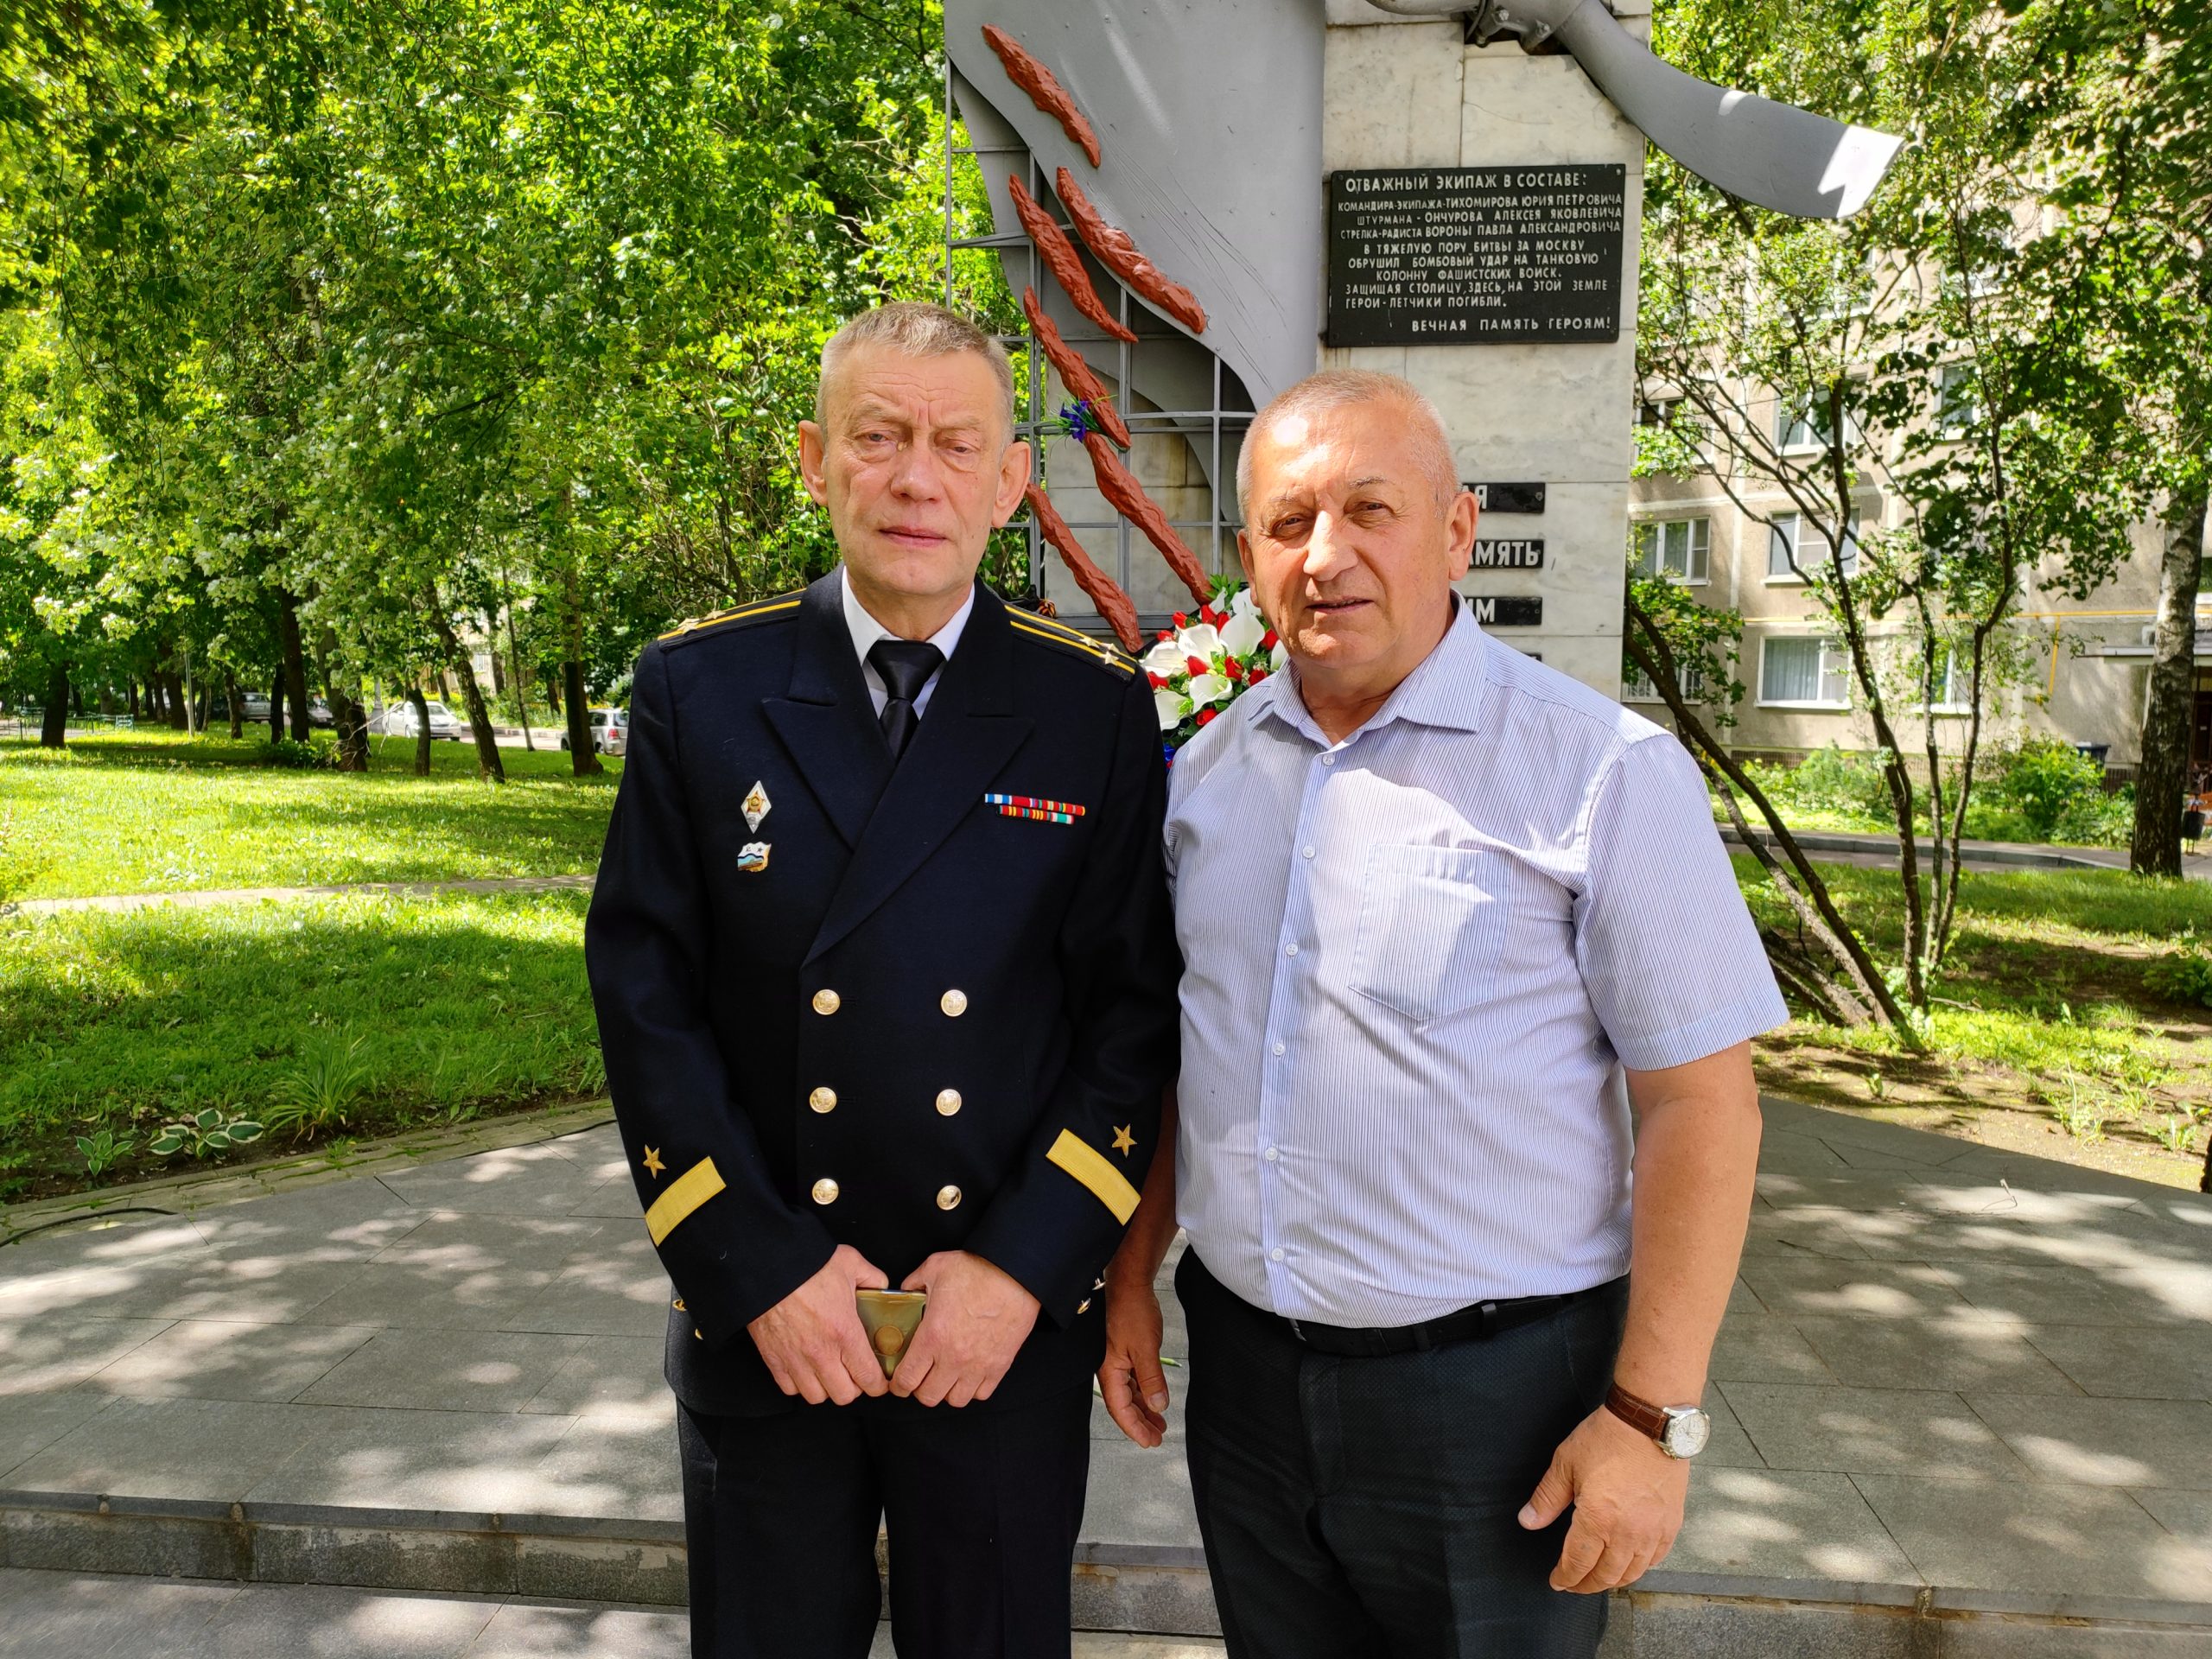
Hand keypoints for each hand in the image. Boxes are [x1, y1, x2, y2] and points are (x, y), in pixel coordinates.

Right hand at [746, 1244, 890, 1405]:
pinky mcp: (773, 1359)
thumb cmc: (806, 1265)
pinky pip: (789, 1388)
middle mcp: (821, 1352)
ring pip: (816, 1397)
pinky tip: (805, 1368)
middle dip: (853, 1387)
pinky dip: (799, 1384)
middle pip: (844, 1396)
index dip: (878, 1384)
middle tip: (854, 1373)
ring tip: (829, 1372)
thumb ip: (872, 1277)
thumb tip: (881, 1287)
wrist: (767, 1267)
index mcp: (845, 1332)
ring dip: (826, 1388)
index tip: (879, 1380)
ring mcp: (795, 1359)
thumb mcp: (850, 1263)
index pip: (868, 1378)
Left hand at [891, 1252, 1040, 1406]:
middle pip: (928, 1397)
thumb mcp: (935, 1267)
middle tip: (919, 1377)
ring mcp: (978, 1365)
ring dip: (946, 1391)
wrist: (1016, 1274)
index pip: (907, 1379)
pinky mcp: (1000, 1366)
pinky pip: (981, 1393)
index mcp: (933, 1336)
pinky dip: (972, 1389)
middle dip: (919, 1390)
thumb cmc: (979, 1270)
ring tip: (944, 1377)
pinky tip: (968, 1374)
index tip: (898, 1381)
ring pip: (955, 1400)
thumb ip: (914, 1282)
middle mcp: (954, 1357)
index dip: (898, 1385)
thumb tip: (906, 1291)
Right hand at [1098, 1280, 1169, 1446]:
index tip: (1149, 1442)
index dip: (1134, 1428)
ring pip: (1130, 1393)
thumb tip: (1159, 1406)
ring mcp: (1117, 1361)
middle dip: (1140, 1423)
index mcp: (1110, 1371)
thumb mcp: (1145, 1348)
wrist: (1129, 1283)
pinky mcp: (1125, 1352)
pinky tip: (1155, 1399)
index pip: (1120, 1409)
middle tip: (1157, 1438)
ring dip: (1144, 1409)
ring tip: (1160, 1423)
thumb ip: (1151, 1379)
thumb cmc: (1132, 1311)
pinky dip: (1144, 1392)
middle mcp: (1110, 1369)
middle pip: (1124, 1405)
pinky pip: (1133, 1380)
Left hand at [1517, 1403, 1689, 1591]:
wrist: (1650, 1422)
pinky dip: (1641, 1568)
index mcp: (1598, 1520)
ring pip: (1633, 1572)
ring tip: (1599, 1578)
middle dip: (1586, 1585)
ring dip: (1613, 1580)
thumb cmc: (1608, 1438)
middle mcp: (1628, 1533)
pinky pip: (1656, 1559)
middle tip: (1574, 1584)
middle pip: (1606, 1575)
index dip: (1565, 1577)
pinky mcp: (1672, 1523)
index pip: (1578, 1563)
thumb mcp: (1566, 1463)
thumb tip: (1528, 1521)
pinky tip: (1631, 1564)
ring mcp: (1654, 1531)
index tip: (1557, 1581)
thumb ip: (1547, 1498)